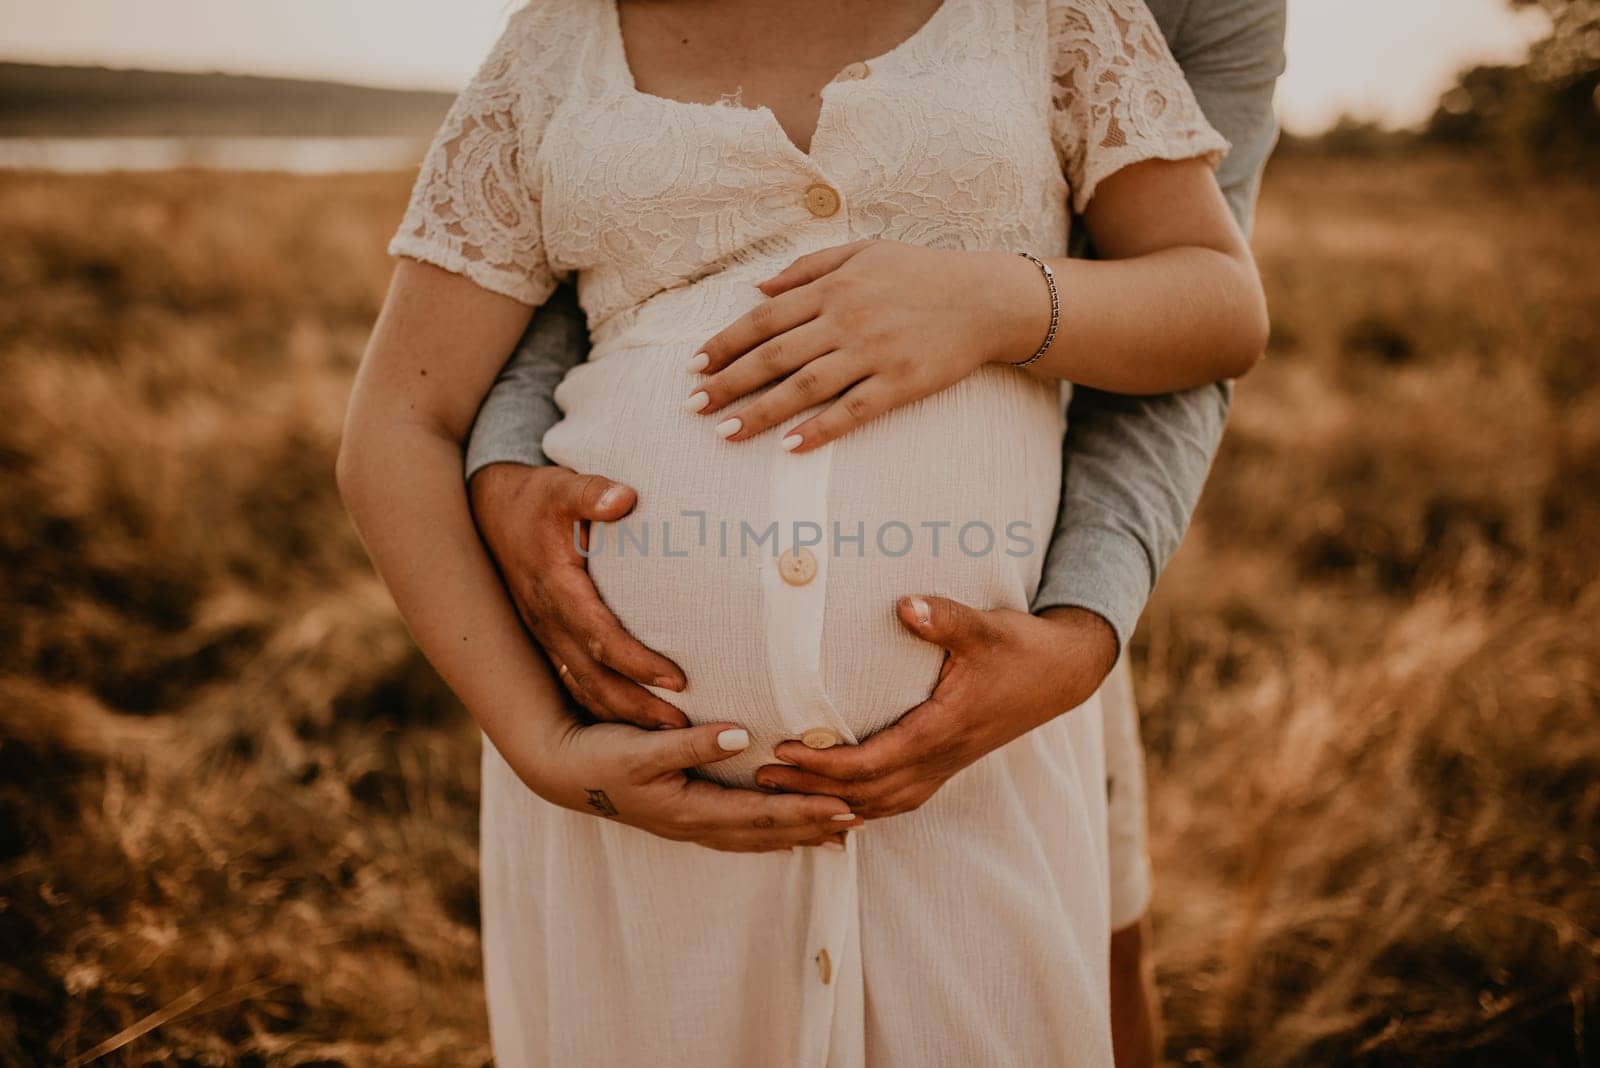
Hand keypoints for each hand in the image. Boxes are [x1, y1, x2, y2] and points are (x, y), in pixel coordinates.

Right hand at [469, 461, 689, 728]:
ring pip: (583, 687)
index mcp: (557, 590)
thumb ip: (591, 492)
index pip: (601, 637)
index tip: (678, 679)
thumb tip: (625, 497)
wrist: (487, 510)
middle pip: (594, 678)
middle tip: (682, 727)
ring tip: (668, 734)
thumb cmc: (533, 499)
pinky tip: (632, 721)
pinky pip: (574, 682)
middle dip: (637, 706)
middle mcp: (549, 622)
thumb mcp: (559, 488)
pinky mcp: (548, 638)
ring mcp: (545, 635)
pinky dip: (603, 706)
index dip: (638, 662)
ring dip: (623, 714)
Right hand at [535, 716, 862, 852]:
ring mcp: (690, 825)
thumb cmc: (602, 754)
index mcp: (691, 810)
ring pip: (755, 837)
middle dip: (813, 827)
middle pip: (767, 833)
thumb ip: (692, 743)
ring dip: (797, 835)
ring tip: (838, 834)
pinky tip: (785, 836)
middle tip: (860, 820)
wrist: (561, 769)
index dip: (805, 812)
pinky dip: (768, 835)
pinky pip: (738, 832)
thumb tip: (740, 734)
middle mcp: (696, 825)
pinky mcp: (684, 816)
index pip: (762, 814)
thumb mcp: (644, 745)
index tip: (845, 807)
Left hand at [685, 239, 1045, 450]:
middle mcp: (847, 319)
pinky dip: (820, 430)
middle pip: (774, 355)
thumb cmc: (920, 273)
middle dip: (728, 382)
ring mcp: (874, 353)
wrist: (985, 297)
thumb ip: (808, 267)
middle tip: (693, 406)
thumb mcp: (863, 251)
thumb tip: (756, 287)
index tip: (694, 366)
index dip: (725, 343)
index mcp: (833, 286)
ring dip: (760, 412)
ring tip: (725, 434)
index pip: (764, 318)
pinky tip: (790, 448)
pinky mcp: (900, 384)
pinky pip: (852, 411)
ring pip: (804, 387)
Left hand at [753, 598, 1117, 818]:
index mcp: (943, 729)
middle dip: (811, 789)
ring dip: (831, 802)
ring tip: (784, 793)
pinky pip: (897, 799)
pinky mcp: (946, 763)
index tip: (783, 748)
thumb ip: (944, 619)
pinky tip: (835, 801)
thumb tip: (904, 606)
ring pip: (881, 804)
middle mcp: (941, 757)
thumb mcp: (985, 626)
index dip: (824, 762)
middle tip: (760, 777)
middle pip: (866, 792)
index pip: (872, 762)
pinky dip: (862, 805)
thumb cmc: (1019, 648)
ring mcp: (945, 765)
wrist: (1062, 673)